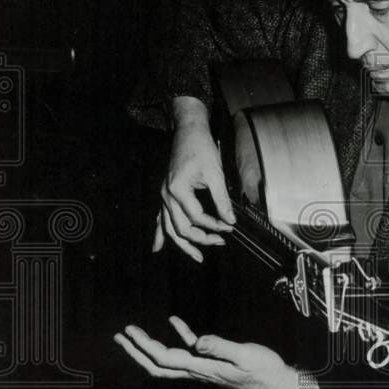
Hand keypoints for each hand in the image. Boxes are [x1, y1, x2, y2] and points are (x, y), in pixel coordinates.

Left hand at [114, 316, 307, 388]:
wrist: (280, 385)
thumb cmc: (265, 371)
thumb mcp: (245, 357)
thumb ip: (220, 347)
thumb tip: (197, 341)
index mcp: (202, 369)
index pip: (164, 359)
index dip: (144, 347)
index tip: (130, 333)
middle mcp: (199, 371)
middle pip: (158, 365)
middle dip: (136, 352)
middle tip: (121, 336)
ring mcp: (205, 368)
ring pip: (169, 360)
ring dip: (150, 346)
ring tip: (135, 334)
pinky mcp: (215, 362)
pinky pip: (190, 349)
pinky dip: (179, 335)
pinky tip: (175, 322)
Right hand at [154, 97, 235, 262]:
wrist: (188, 131)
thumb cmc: (201, 148)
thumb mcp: (215, 173)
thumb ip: (222, 199)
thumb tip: (230, 220)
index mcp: (178, 189)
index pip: (197, 217)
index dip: (215, 225)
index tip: (230, 227)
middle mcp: (166, 195)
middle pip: (181, 227)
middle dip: (202, 238)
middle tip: (221, 242)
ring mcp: (163, 195)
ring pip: (168, 227)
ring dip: (182, 244)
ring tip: (197, 257)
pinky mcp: (165, 194)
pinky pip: (160, 218)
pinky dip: (160, 234)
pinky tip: (158, 248)